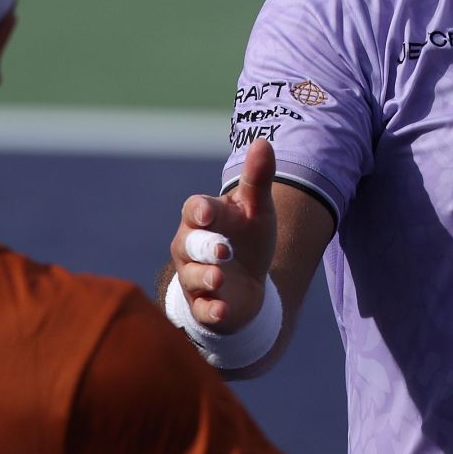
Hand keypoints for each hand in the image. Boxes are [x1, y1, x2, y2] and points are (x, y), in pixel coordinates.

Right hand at [170, 138, 277, 330]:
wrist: (248, 284)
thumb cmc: (247, 239)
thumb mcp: (257, 210)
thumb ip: (258, 179)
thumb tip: (264, 142)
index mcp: (202, 219)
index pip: (195, 210)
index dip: (200, 211)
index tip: (208, 213)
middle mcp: (190, 248)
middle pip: (188, 244)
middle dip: (204, 247)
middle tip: (223, 250)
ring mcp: (194, 278)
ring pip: (191, 277)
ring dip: (205, 278)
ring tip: (219, 279)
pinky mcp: (203, 307)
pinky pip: (201, 310)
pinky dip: (210, 311)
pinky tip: (221, 310)